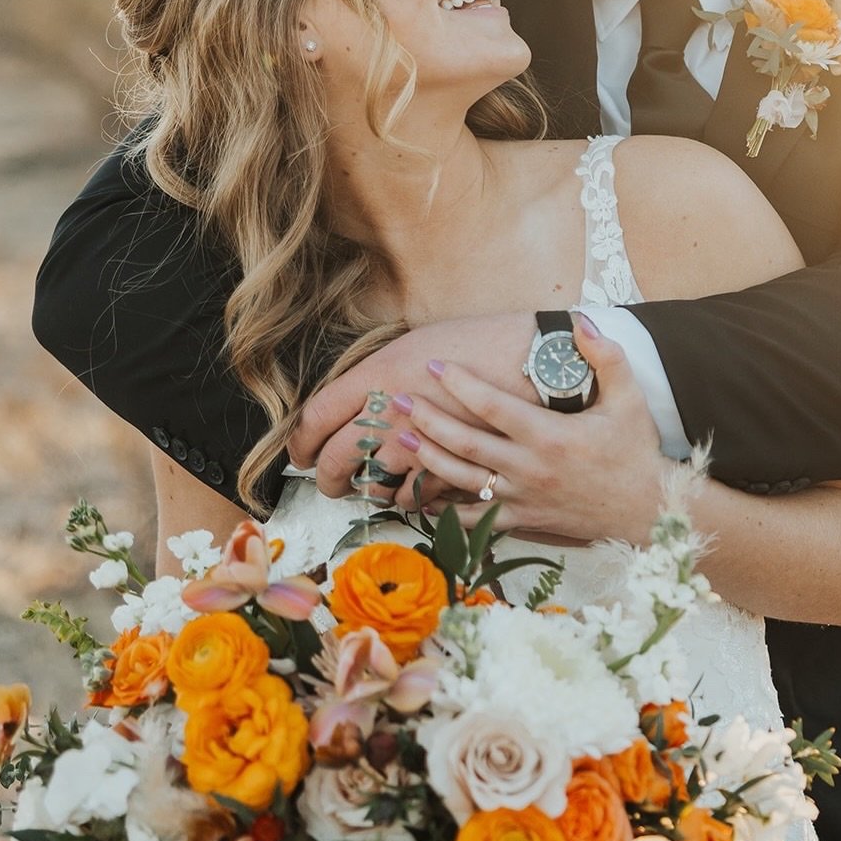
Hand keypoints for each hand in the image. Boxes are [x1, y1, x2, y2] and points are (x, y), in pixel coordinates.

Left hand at [288, 313, 535, 496]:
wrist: (539, 361)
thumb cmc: (483, 340)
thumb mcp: (419, 340)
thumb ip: (380, 371)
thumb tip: (353, 394)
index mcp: (379, 376)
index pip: (317, 416)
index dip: (301, 439)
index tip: (301, 450)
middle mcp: (393, 416)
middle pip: (338, 457)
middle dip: (326, 476)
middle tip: (327, 479)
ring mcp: (423, 448)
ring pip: (375, 485)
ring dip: (366, 490)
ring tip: (367, 488)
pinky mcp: (448, 469)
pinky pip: (417, 499)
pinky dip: (409, 501)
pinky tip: (409, 495)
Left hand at [389, 317, 667, 544]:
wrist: (646, 509)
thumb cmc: (636, 451)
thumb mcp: (629, 398)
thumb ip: (606, 357)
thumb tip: (579, 322)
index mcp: (549, 436)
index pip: (492, 406)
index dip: (459, 384)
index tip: (434, 365)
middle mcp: (529, 468)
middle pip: (465, 443)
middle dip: (427, 420)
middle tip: (396, 400)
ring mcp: (521, 498)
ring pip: (462, 480)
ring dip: (427, 459)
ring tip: (400, 439)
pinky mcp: (522, 520)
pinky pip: (475, 519)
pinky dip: (445, 511)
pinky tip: (420, 497)